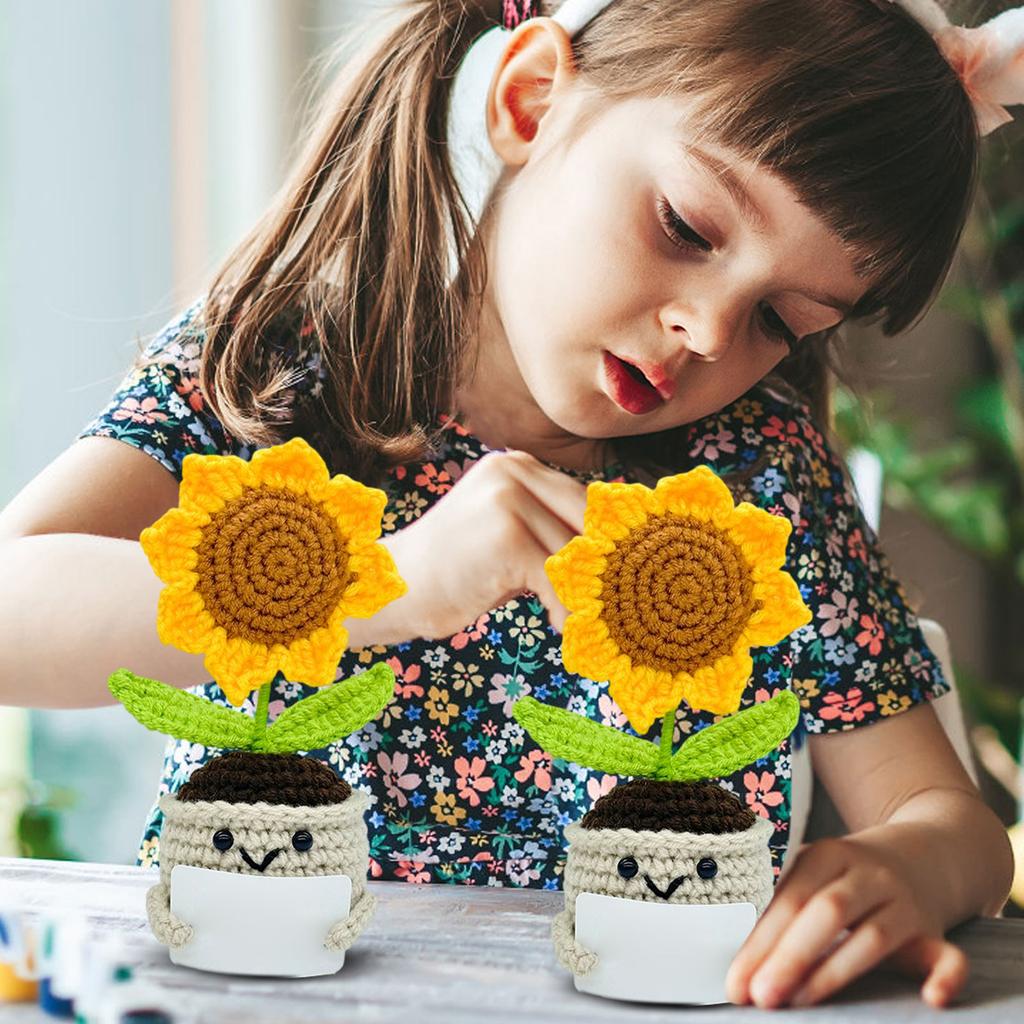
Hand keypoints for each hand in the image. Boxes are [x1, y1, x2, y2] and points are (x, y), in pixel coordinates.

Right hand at [358, 450, 587, 643]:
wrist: (393, 589)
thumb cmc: (456, 571)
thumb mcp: (507, 533)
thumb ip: (550, 528)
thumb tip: (614, 550)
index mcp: (516, 464)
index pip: (583, 501)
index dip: (601, 543)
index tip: (609, 579)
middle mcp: (513, 470)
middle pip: (586, 522)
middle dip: (597, 566)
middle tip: (602, 604)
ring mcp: (509, 499)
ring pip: (574, 554)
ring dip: (581, 593)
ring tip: (578, 619)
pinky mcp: (508, 535)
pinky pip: (557, 578)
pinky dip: (563, 608)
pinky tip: (555, 625)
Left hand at [725, 834, 969, 1008]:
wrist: (921, 856)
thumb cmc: (848, 877)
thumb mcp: (816, 874)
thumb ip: (786, 908)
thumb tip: (743, 963)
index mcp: (828, 855)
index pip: (790, 899)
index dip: (761, 941)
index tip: (737, 981)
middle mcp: (868, 875)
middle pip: (826, 912)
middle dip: (790, 956)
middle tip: (760, 995)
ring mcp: (904, 903)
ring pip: (873, 937)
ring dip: (834, 972)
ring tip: (799, 1002)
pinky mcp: (935, 932)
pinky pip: (949, 955)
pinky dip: (946, 977)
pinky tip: (933, 998)